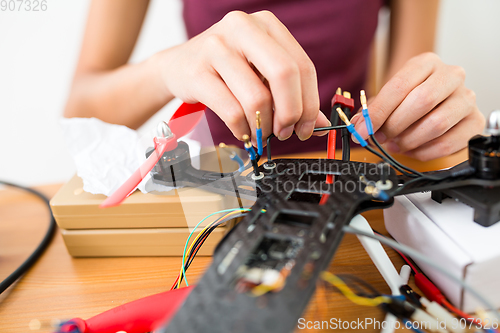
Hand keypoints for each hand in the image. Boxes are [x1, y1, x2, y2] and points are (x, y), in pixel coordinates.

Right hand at [154, 10, 329, 143]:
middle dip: (290, 113)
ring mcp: (216, 47)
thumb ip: (290, 93)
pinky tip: (243, 131)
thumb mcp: (261, 72)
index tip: (307, 128)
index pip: (302, 66)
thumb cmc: (226, 70)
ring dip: (263, 127)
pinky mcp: (197, 71)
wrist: (178, 66)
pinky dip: (242, 130)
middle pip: (284, 74)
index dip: (309, 103)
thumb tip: (320, 123)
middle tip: (286, 133)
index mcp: (266, 24)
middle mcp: (242, 27)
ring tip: (259, 134)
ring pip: (257, 98)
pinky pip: (232, 111)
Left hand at [351, 52, 484, 160]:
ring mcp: (466, 99)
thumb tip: (358, 126)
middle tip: (381, 137)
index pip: (399, 86)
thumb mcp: (390, 97)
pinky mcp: (474, 122)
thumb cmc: (412, 98)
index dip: (377, 112)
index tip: (362, 129)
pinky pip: (446, 144)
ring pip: (435, 125)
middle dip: (394, 125)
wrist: (441, 101)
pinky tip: (413, 149)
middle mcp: (451, 76)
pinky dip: (423, 152)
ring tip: (396, 143)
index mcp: (426, 63)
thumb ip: (373, 110)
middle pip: (422, 102)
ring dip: (408, 141)